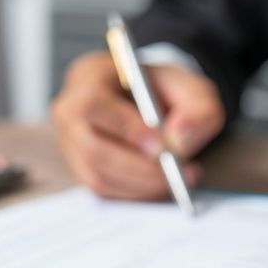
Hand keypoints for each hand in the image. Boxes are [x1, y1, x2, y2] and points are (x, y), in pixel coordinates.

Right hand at [51, 51, 225, 199]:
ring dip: (141, 184)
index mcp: (90, 75)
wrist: (155, 102)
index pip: (93, 104)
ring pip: (97, 175)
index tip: (162, 147)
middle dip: (139, 167)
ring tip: (179, 179)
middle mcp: (69, 110)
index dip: (126, 128)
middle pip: (92, 148)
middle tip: (176, 172)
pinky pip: (103, 190)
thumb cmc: (168, 91)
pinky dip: (135, 192)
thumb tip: (180, 141)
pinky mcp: (79, 168)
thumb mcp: (194, 88)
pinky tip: (162, 184)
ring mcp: (69, 142)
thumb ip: (198, 109)